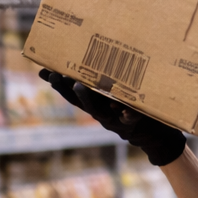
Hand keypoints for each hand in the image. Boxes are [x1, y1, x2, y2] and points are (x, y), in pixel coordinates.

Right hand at [39, 69, 185, 165]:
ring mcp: (115, 120)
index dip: (58, 84)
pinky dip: (126, 115)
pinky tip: (124, 110)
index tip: (43, 71)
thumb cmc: (132, 110)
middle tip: (56, 75)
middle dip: (66, 89)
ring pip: (98, 110)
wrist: (154, 136)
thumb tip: (92, 61)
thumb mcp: (117, 97)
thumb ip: (104, 84)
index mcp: (97, 104)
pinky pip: (129, 119)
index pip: (72, 94)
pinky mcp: (133, 124)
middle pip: (80, 102)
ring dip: (88, 98)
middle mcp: (102, 113)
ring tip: (79, 85)